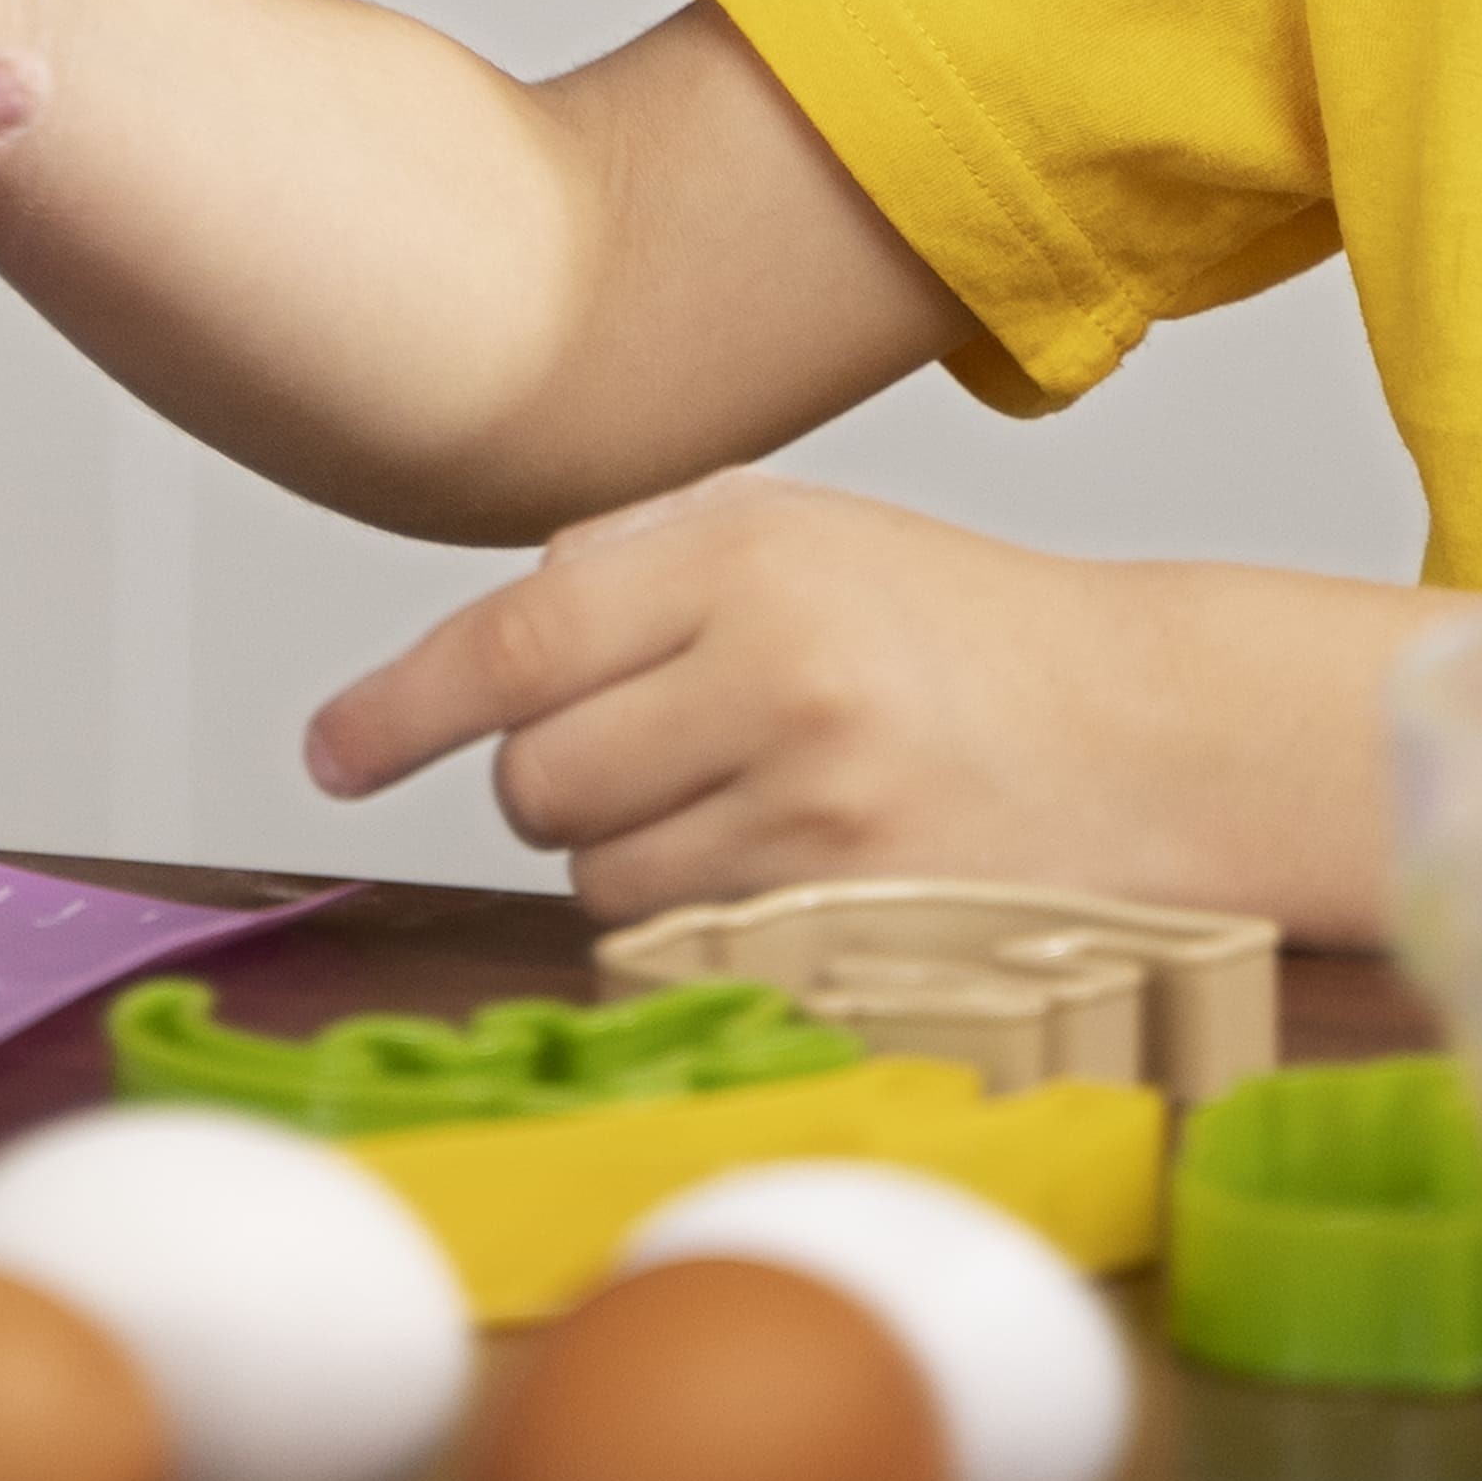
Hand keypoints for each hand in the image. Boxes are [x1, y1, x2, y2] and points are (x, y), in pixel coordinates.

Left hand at [305, 474, 1360, 926]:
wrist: (1153, 733)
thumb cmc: (959, 629)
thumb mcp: (802, 531)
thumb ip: (633, 563)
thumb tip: (486, 642)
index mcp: (746, 552)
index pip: (511, 641)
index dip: (398, 708)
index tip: (329, 749)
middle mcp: (774, 672)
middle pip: (537, 780)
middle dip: (555, 781)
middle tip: (652, 753)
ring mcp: (818, 809)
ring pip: (600, 878)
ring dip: (627, 858)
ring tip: (739, 806)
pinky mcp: (855, 920)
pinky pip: (684, 949)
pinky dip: (695, 923)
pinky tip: (777, 869)